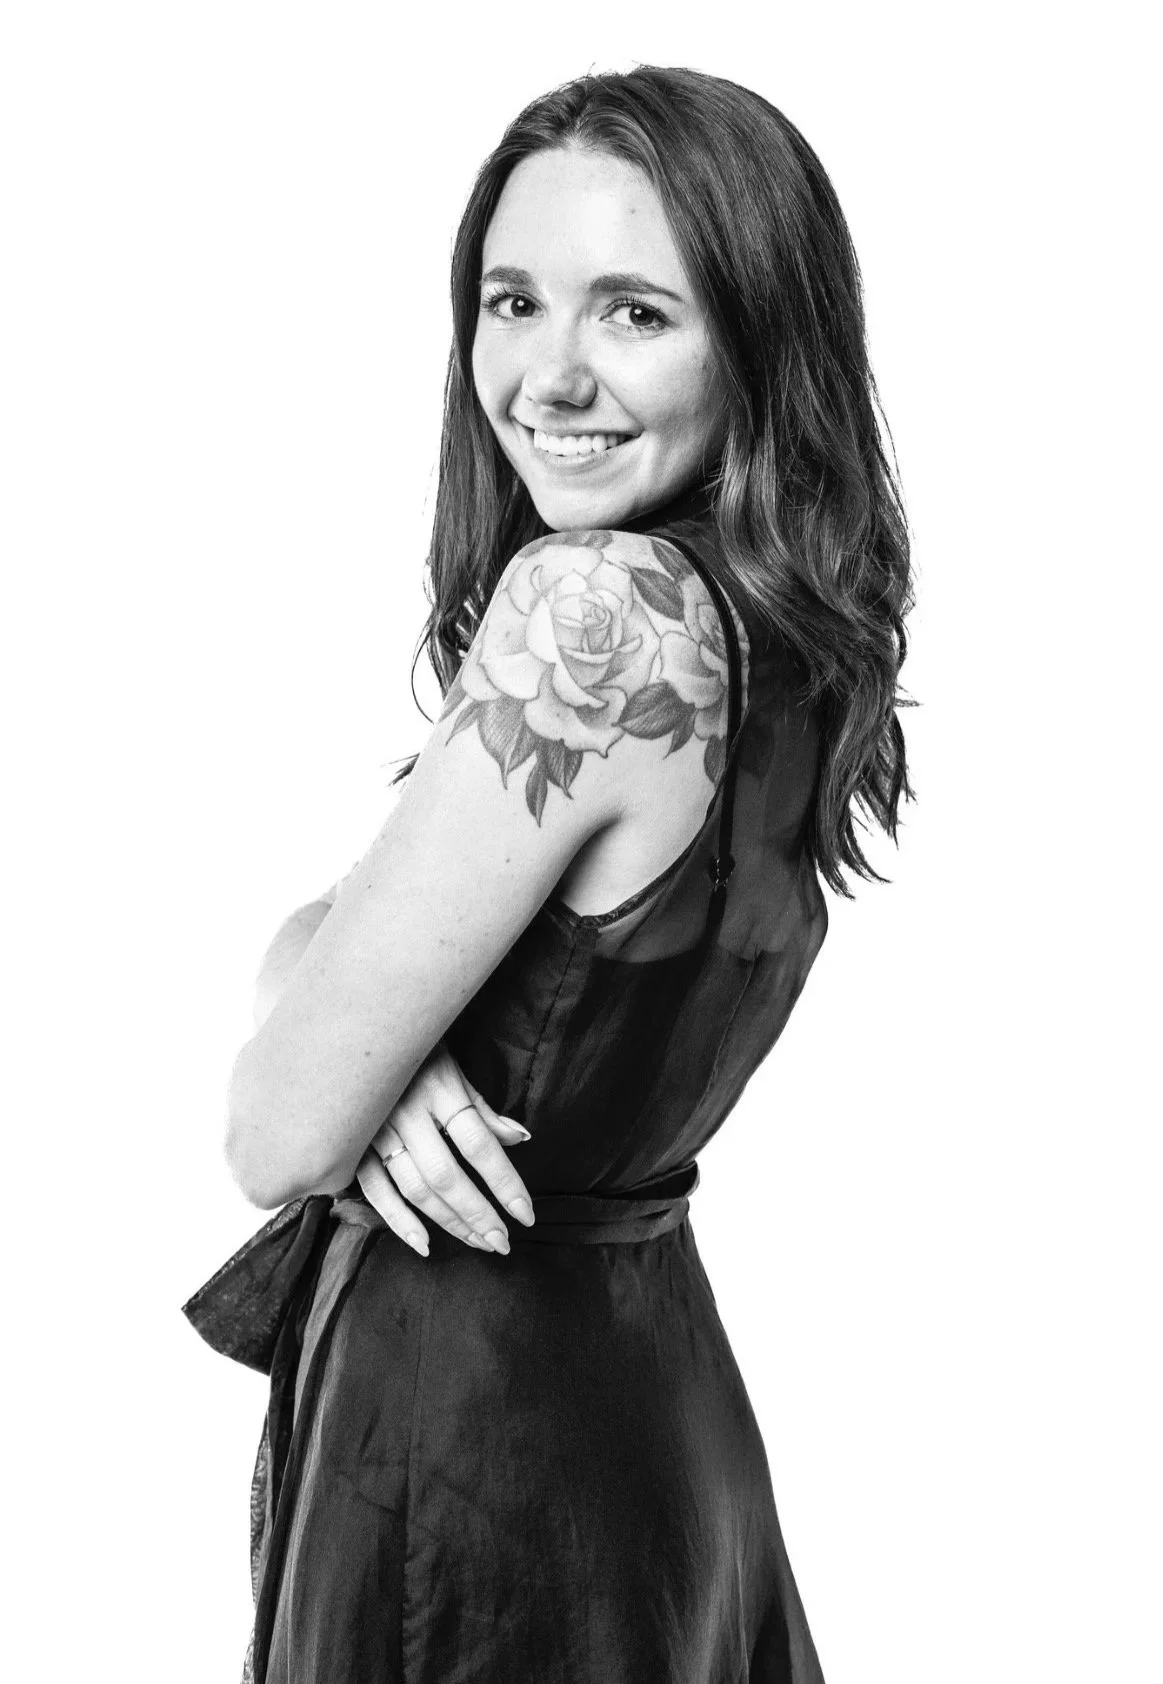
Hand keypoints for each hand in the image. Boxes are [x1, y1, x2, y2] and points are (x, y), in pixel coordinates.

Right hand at [355, 1041, 533, 1257]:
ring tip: (477, 1242)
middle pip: (446, 1175)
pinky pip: (374, 1188)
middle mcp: (407, 1111)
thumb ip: (483, 1109)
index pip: (478, 1144)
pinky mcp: (353, 1144)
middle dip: (477, 1214)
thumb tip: (519, 1139)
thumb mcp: (454, 1068)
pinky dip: (397, 1219)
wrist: (356, 1030)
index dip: (504, 1183)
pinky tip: (423, 1243)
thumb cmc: (417, 1051)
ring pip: (414, 1187)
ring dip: (448, 1221)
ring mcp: (376, 1129)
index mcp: (439, 1087)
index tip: (525, 1215)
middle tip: (502, 1243)